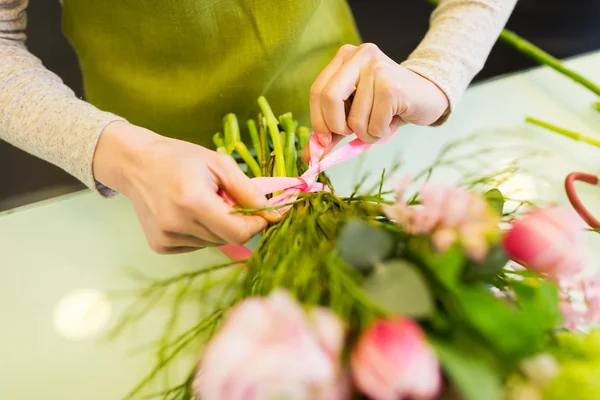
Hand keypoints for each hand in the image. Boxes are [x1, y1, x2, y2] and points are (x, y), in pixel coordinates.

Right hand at [92, 121, 280, 253]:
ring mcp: (166, 238)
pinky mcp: (160, 246)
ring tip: (203, 202)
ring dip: (218, 226)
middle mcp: (176, 225)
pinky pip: (197, 245)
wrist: (136, 164)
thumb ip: (248, 191)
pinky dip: (201, 231)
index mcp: (193, 201)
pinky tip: (188, 213)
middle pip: (228, 239)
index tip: (260, 211)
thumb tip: (274, 215)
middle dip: (236, 221)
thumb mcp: (219, 164)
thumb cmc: (180, 158)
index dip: (256, 224)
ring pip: (214, 243)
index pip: (239, 232)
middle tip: (224, 198)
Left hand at [309, 43, 448, 149]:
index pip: (317, 91)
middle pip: (329, 98)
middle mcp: (360, 56)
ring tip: (380, 123)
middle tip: (350, 134)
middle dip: (336, 126)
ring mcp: (377, 68)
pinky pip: (374, 124)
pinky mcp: (392, 86)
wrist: (428, 97)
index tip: (325, 140)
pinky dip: (381, 133)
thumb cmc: (387, 106)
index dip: (317, 120)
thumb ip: (332, 128)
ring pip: (354, 119)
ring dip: (366, 133)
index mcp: (345, 57)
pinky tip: (392, 121)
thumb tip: (311, 154)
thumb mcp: (355, 112)